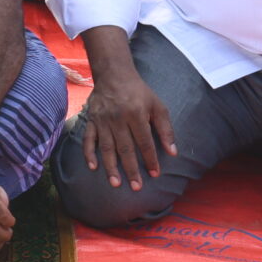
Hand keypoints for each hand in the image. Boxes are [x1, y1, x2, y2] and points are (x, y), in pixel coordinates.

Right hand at [73, 67, 175, 191]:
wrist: (113, 74)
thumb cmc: (139, 92)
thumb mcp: (158, 106)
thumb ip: (165, 128)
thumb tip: (173, 152)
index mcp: (136, 114)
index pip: (144, 142)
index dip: (150, 159)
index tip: (154, 174)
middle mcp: (118, 118)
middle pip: (125, 148)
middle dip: (131, 169)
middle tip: (136, 187)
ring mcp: (102, 120)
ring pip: (106, 147)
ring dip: (110, 167)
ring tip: (115, 184)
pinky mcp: (91, 120)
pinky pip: (88, 139)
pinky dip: (89, 153)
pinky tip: (93, 167)